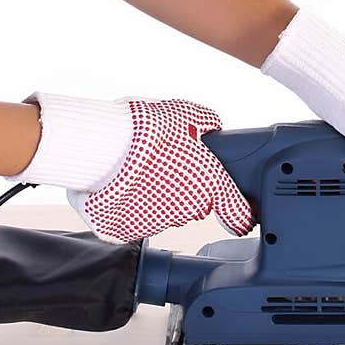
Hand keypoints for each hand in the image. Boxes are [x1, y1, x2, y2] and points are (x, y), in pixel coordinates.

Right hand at [67, 97, 255, 243]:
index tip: (241, 213)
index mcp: (211, 184)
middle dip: (188, 186)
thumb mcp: (186, 113)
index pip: (240, 216)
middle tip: (169, 162)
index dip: (242, 214)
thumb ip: (206, 123)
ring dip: (161, 194)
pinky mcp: (131, 231)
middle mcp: (190, 208)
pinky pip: (140, 218)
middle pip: (197, 204)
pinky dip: (136, 204)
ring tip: (143, 169)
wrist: (102, 148)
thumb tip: (211, 125)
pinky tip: (127, 183)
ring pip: (168, 211)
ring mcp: (160, 223)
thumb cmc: (145, 130)